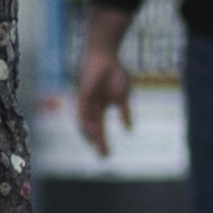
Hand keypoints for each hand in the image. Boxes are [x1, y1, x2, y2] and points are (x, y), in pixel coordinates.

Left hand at [72, 17, 135, 154]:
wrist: (106, 55)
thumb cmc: (114, 73)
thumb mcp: (122, 96)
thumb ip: (124, 112)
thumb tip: (129, 129)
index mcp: (99, 107)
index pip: (98, 128)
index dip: (102, 142)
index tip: (107, 155)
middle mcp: (90, 106)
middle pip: (91, 129)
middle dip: (97, 143)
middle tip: (104, 157)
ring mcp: (86, 100)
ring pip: (85, 122)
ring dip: (91, 135)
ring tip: (98, 146)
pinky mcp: (83, 93)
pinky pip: (83, 111)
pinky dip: (87, 122)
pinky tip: (93, 130)